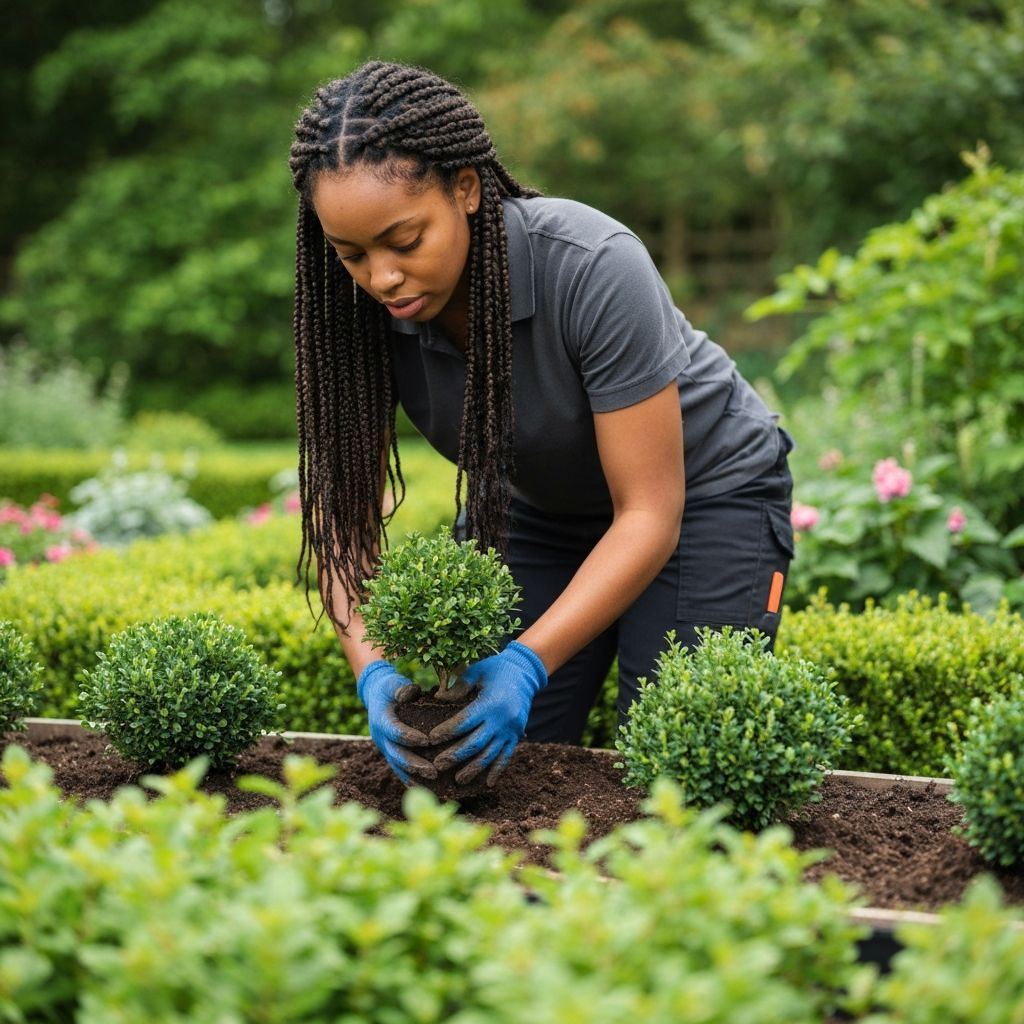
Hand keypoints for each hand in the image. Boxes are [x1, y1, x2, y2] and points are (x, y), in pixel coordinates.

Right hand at [357, 661, 436, 785]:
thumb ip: (401, 687)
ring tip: (433, 784)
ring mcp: (384, 747)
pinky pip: (399, 768)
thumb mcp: (393, 682)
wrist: (375, 694)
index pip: (394, 731)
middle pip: (396, 754)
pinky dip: (410, 778)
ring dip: (414, 776)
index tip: (427, 741)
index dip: (409, 736)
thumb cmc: (389, 687)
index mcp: (381, 719)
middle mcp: (380, 737)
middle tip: (433, 772)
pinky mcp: (390, 752)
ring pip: (397, 766)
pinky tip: (426, 788)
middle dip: (414, 765)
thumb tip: (411, 691)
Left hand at [430, 641, 546, 785]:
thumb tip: (437, 699)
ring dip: (474, 769)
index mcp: (490, 703)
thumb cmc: (495, 669)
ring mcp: (511, 729)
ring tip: (458, 780)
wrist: (525, 672)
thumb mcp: (476, 672)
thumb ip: (458, 687)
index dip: (447, 732)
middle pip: (475, 743)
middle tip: (438, 765)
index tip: (431, 739)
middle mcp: (501, 719)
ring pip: (490, 754)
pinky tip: (488, 783)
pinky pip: (507, 756)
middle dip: (455, 756)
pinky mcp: (517, 735)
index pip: (464, 722)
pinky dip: (497, 770)